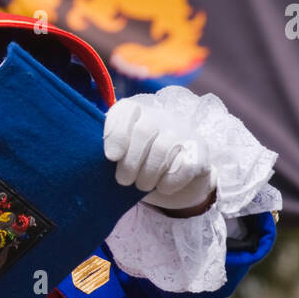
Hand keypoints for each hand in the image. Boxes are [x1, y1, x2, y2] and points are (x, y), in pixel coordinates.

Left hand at [104, 97, 216, 212]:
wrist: (175, 172)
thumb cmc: (138, 162)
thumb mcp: (120, 154)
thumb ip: (109, 152)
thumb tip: (99, 160)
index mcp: (136, 112)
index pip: (125, 111)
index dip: (116, 133)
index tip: (111, 157)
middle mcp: (160, 116)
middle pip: (144, 131)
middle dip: (131, 161)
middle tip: (123, 180)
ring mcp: (182, 131)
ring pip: (163, 148)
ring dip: (149, 173)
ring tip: (142, 185)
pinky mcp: (199, 150)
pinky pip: (185, 165)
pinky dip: (171, 181)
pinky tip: (163, 187)